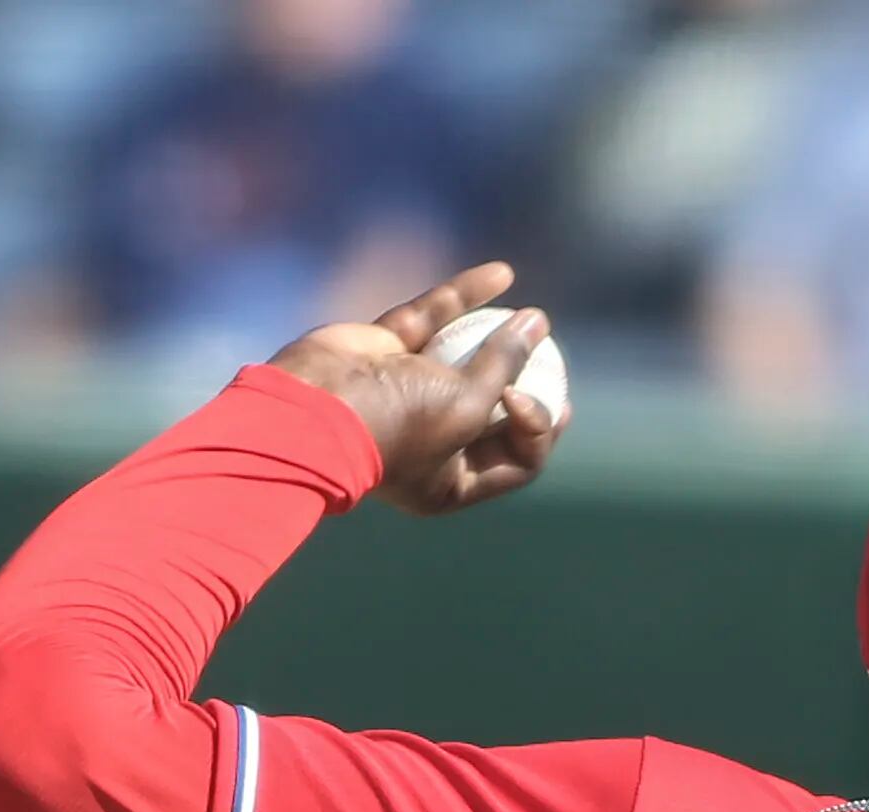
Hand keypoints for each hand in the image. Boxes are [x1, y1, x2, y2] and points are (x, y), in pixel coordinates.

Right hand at [270, 262, 562, 518]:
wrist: (311, 404)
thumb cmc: (396, 422)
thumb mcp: (467, 406)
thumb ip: (506, 366)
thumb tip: (538, 323)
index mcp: (452, 480)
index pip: (516, 460)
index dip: (539, 431)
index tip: (543, 402)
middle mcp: (433, 440)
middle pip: (495, 411)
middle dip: (528, 386)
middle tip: (557, 364)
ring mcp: (408, 392)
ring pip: (465, 360)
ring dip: (500, 338)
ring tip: (536, 317)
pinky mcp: (388, 348)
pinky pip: (433, 318)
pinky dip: (463, 297)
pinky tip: (503, 275)